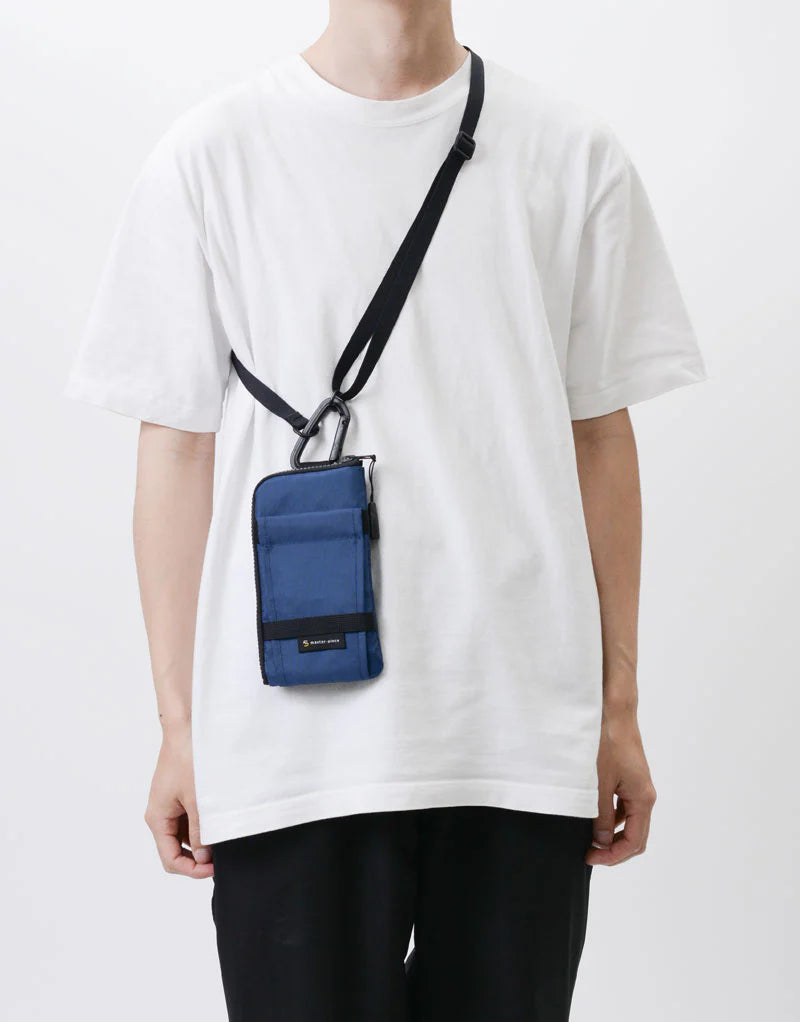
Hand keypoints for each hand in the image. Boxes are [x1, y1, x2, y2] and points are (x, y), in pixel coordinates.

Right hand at [144, 724, 213, 877]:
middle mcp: (160, 815)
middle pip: (175, 850)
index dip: (192, 870)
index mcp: (157, 819)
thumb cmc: (188, 760)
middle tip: (222, 857)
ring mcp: (169, 805)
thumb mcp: (197, 801)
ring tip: (223, 838)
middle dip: (197, 858)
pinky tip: (218, 822)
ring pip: (183, 836)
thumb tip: (203, 857)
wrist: (186, 728)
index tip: (215, 869)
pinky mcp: (178, 795)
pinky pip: (188, 819)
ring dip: (201, 841)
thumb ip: (200, 831)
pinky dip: (201, 825)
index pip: (170, 860)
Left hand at [586, 707, 656, 865]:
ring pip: (630, 822)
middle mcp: (645, 795)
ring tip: (588, 839)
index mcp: (643, 798)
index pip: (635, 842)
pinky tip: (593, 817)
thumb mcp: (598, 783)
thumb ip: (601, 815)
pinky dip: (612, 818)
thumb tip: (602, 842)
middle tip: (589, 854)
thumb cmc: (606, 742)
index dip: (613, 856)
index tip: (590, 858)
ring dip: (612, 835)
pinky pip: (624, 807)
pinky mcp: (629, 778)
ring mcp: (638, 786)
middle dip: (614, 850)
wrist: (612, 711)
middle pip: (636, 836)